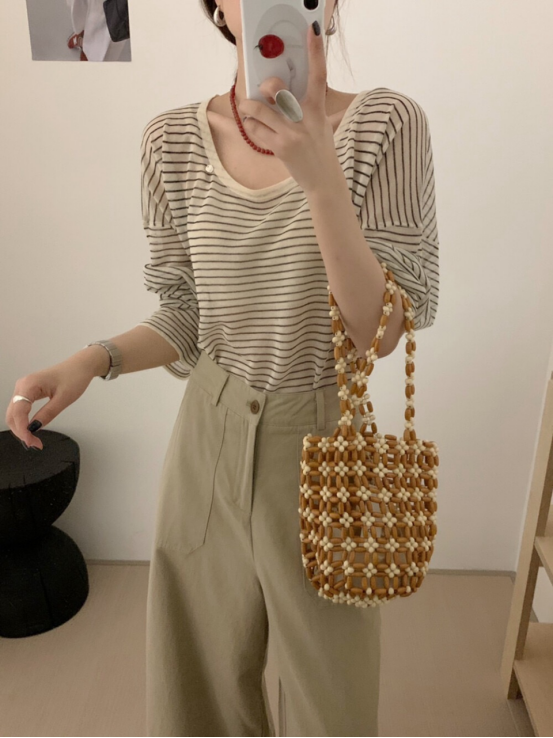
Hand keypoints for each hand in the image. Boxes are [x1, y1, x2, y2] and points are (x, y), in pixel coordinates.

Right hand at [5, 359, 95, 450]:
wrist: (80, 366)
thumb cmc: (74, 378)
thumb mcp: (64, 399)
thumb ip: (48, 414)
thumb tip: (34, 428)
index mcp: (29, 384)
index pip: (18, 412)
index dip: (22, 429)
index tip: (31, 442)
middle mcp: (22, 386)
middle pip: (12, 414)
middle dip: (20, 431)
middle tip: (35, 444)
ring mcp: (23, 388)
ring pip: (14, 413)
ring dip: (21, 428)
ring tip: (35, 440)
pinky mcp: (28, 392)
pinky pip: (20, 409)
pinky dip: (24, 422)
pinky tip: (32, 430)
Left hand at [236, 22, 341, 194]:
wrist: (324, 180)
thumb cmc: (320, 149)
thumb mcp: (322, 124)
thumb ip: (309, 105)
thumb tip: (286, 89)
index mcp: (318, 109)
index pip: (319, 75)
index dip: (316, 51)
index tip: (312, 30)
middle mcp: (305, 119)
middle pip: (277, 90)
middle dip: (265, 87)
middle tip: (263, 92)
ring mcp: (291, 134)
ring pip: (258, 110)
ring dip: (249, 107)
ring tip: (250, 109)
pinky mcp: (280, 148)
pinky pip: (255, 129)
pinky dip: (252, 126)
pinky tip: (257, 128)